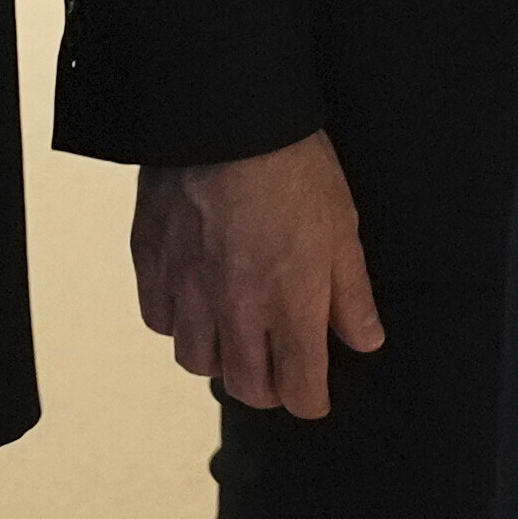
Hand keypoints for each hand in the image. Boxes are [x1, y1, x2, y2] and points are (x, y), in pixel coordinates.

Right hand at [128, 135, 380, 416]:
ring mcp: (189, 289)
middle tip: (279, 367)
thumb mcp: (342, 228)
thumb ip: (351, 294)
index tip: (315, 394)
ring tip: (236, 333)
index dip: (311, 401)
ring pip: (196, 361)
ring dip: (221, 358)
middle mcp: (236, 309)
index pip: (299, 392)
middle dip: (269, 388)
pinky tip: (196, 301)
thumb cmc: (291, 164)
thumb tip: (365, 340)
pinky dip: (179, 322)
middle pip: (247, 388)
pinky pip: (160, 320)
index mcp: (291, 304)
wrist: (225, 118)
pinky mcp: (153, 263)